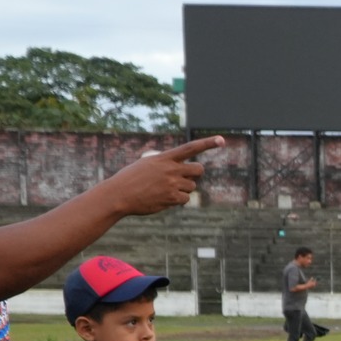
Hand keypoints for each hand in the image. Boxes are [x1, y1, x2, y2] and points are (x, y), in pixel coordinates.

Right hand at [100, 136, 223, 217]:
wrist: (118, 194)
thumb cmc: (130, 179)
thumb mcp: (146, 164)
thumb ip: (164, 163)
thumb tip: (181, 169)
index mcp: (164, 158)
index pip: (190, 148)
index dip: (207, 143)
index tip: (222, 140)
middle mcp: (170, 169)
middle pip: (199, 169)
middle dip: (195, 173)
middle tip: (185, 176)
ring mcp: (172, 184)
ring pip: (192, 186)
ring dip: (184, 188)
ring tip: (166, 189)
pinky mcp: (171, 198)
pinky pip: (186, 199)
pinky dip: (178, 200)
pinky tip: (165, 198)